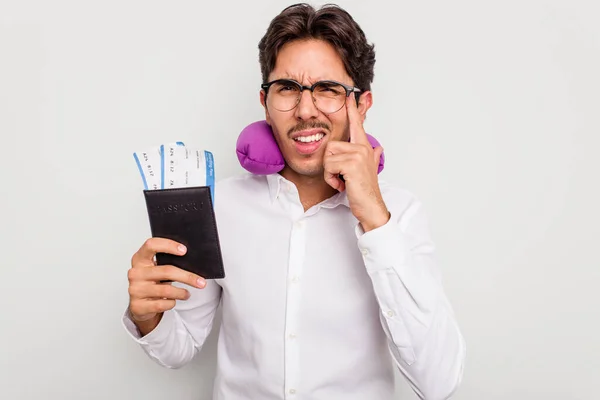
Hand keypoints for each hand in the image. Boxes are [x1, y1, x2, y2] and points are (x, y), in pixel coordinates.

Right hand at [128, 238, 205, 324]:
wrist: (139, 305)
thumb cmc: (151, 282)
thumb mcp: (156, 269)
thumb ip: (167, 263)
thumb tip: (192, 262)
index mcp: (139, 259)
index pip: (151, 245)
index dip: (168, 245)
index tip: (184, 251)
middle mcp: (135, 272)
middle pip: (167, 271)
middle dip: (187, 277)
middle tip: (201, 282)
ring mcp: (135, 289)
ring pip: (167, 290)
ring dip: (181, 293)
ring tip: (187, 294)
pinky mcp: (138, 306)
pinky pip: (162, 304)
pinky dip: (171, 303)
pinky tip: (172, 301)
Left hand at [323, 95, 389, 231]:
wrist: (371, 207)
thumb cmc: (365, 190)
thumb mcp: (368, 170)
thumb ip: (373, 156)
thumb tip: (378, 147)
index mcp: (364, 148)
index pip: (357, 124)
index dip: (353, 110)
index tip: (350, 95)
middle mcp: (362, 148)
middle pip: (330, 146)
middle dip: (329, 165)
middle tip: (341, 177)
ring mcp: (358, 155)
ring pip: (328, 157)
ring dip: (330, 173)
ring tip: (342, 181)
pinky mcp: (351, 164)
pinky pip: (329, 166)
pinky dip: (331, 179)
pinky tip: (342, 185)